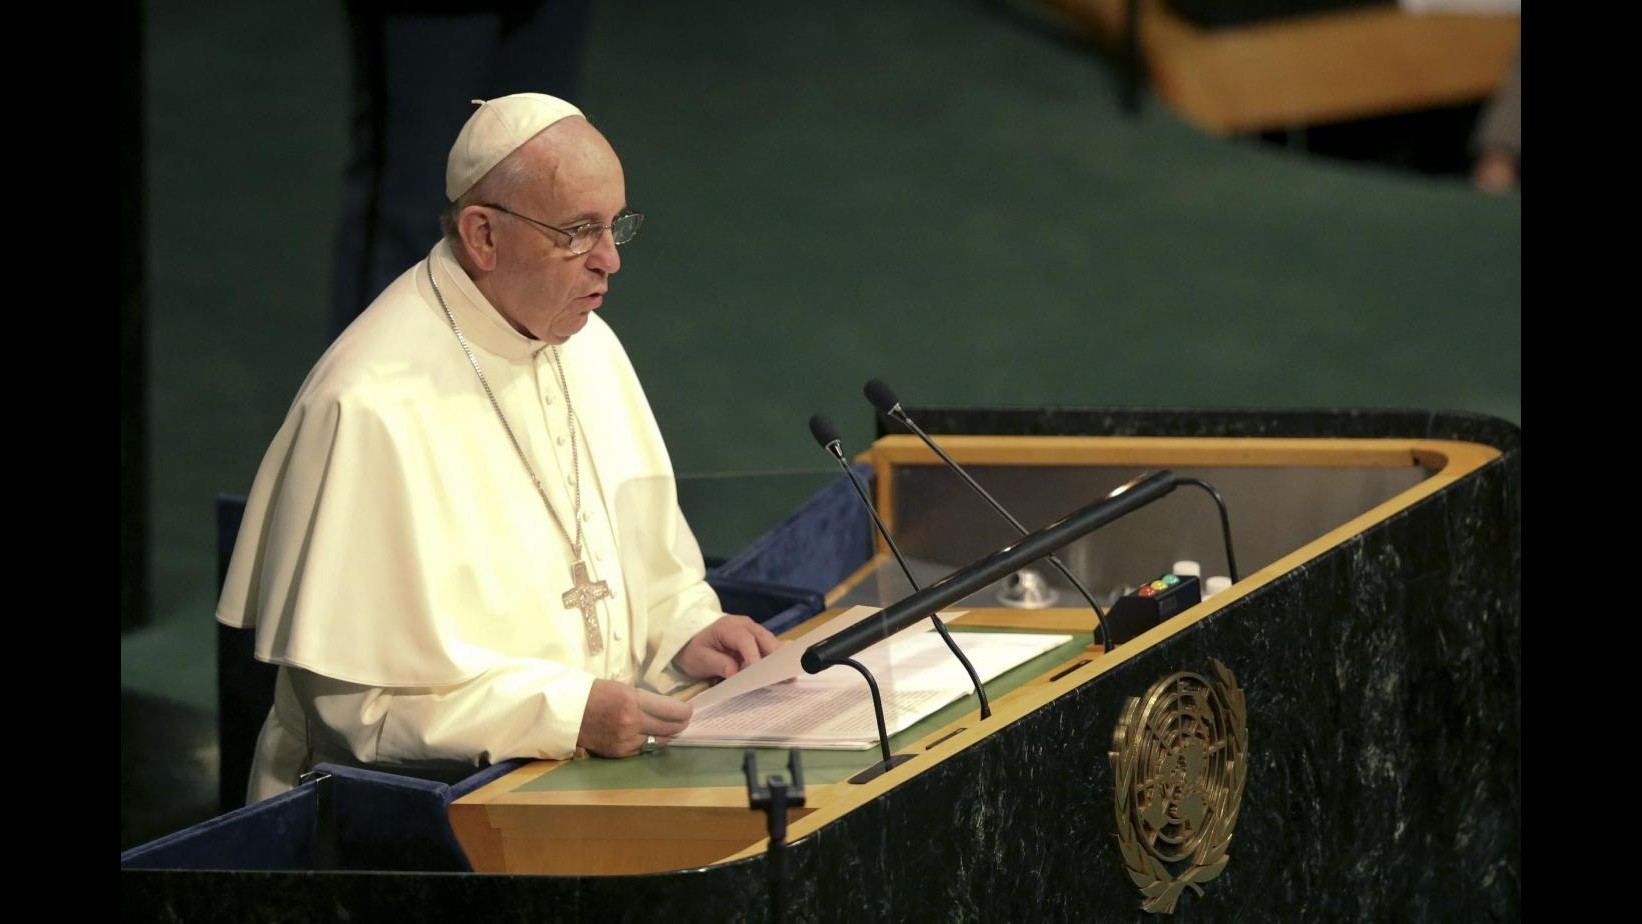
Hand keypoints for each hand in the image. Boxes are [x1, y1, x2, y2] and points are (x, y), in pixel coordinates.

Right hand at [576, 679, 691, 757]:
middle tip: (684, 720)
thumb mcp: (624, 688)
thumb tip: (669, 707)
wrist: (569, 712)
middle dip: (681, 724)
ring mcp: (626, 740)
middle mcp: (632, 722)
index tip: (688, 710)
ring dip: (665, 735)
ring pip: (659, 741)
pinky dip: (648, 742)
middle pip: (670, 728)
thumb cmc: (597, 693)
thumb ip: (646, 700)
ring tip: (667, 728)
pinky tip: (647, 735)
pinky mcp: (620, 752)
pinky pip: (644, 749)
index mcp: (633, 700)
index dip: (685, 711)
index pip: (672, 710)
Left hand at [674, 614, 781, 680]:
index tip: (759, 675)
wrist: (691, 644)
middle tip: (785, 676)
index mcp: (728, 627)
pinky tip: (781, 675)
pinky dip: (774, 661)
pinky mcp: (756, 640)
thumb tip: (735, 673)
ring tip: (788, 677)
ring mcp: (752, 631)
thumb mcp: (699, 659)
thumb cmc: (695, 651)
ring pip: (770, 642)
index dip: (753, 656)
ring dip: (778, 659)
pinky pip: (768, 649)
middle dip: (774, 656)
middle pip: (764, 637)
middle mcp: (744, 625)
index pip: (745, 640)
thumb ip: (717, 664)